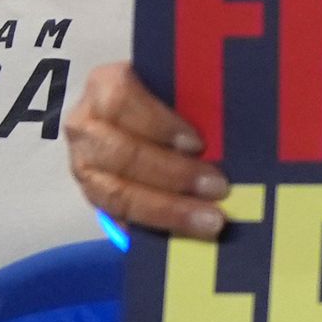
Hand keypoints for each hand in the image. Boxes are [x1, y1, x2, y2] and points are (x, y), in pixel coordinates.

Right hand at [65, 61, 229, 240]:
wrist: (139, 116)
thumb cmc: (170, 96)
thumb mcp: (179, 86)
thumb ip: (197, 97)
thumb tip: (238, 121)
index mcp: (106, 85)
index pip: (122, 100)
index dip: (158, 123)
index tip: (198, 143)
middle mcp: (85, 125)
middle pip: (120, 153)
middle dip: (171, 174)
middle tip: (219, 188)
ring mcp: (82, 163)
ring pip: (115, 192)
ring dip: (165, 209)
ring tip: (209, 220)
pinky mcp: (91, 195)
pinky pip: (115, 217)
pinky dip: (149, 226)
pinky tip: (180, 235)